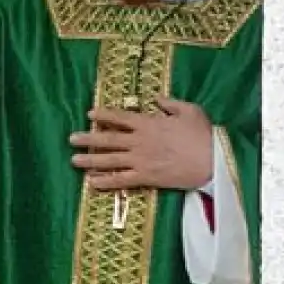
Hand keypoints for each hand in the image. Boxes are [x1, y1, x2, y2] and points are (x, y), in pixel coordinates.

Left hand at [68, 98, 213, 190]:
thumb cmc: (202, 134)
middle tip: (71, 139)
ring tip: (74, 160)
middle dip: (88, 138)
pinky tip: (92, 183)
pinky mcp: (146, 178)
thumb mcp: (188, 110)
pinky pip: (121, 180)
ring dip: (90, 160)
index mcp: (148, 123)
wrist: (211, 160)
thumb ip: (169, 103)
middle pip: (108, 139)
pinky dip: (105, 182)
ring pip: (110, 160)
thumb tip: (156, 99)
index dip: (103, 115)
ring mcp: (141, 161)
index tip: (89, 114)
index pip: (120, 117)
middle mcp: (139, 141)